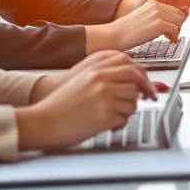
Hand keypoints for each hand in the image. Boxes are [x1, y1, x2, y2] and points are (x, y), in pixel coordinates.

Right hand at [16, 51, 155, 150]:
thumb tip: (134, 77)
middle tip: (147, 98)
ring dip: (127, 110)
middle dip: (144, 90)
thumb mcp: (82, 78)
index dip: (141, 74)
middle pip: (136, 80)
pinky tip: (107, 125)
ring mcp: (103, 96)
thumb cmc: (60, 103)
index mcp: (95, 67)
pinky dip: (119, 124)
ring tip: (112, 114)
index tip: (146, 83)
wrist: (43, 121)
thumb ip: (105, 73)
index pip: (130, 63)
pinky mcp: (104, 115)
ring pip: (133, 101)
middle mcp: (101, 78)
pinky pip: (124, 118)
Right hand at [99, 0, 184, 50]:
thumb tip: (169, 25)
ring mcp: (158, 14)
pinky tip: (168, 40)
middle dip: (177, 26)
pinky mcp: (159, 24)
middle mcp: (156, 6)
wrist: (114, 35)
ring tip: (170, 38)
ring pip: (179, 22)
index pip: (173, 9)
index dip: (175, 21)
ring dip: (177, 32)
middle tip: (172, 35)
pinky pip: (175, 30)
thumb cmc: (125, 32)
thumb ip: (155, 18)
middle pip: (179, 15)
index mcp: (152, 3)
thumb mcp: (143, 19)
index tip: (173, 29)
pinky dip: (174, 37)